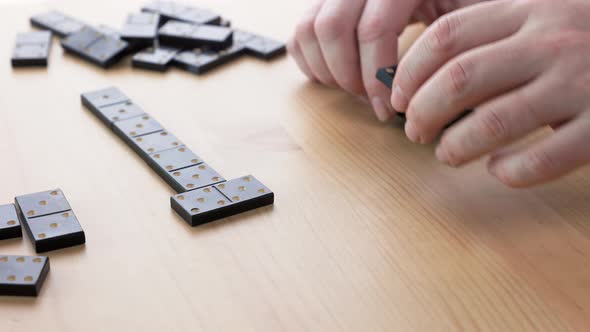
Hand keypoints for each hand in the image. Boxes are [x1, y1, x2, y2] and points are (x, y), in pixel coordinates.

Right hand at [288, 0, 481, 121]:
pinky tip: (337, 78)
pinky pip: (299, 32)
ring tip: (356, 90)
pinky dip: (310, 62)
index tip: (389, 109)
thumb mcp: (474, 12)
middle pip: (333, 28)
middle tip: (371, 102)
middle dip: (349, 77)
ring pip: (309, 29)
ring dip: (327, 71)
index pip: (374, 28)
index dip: (377, 76)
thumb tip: (449, 91)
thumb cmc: (464, 5)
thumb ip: (464, 38)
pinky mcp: (324, 2)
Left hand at [393, 0, 589, 186]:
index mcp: (531, 10)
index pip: (447, 37)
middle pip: (459, 80)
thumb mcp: (548, 14)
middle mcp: (552, 42)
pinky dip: (509, 171)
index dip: (409, 71)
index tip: (396, 97)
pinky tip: (499, 169)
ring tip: (447, 154)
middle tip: (414, 131)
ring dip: (455, 147)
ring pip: (491, 123)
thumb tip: (422, 77)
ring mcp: (580, 83)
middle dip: (422, 113)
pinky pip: (542, 160)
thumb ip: (497, 33)